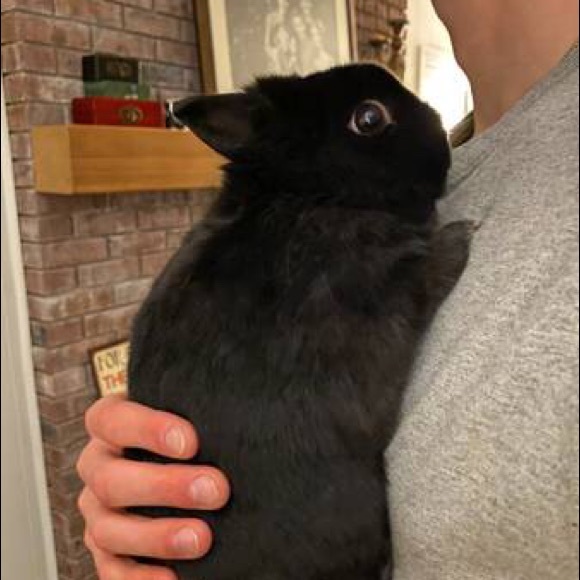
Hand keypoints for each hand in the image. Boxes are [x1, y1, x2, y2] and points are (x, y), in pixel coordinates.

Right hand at [77, 395, 230, 579]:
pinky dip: (142, 579)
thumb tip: (236, 413)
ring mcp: (97, 511)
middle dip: (165, 487)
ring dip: (157, 536)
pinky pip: (113, 572)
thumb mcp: (187, 412)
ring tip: (201, 538)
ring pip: (110, 529)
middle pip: (111, 479)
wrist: (179, 462)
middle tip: (216, 490)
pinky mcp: (106, 551)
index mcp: (109, 424)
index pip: (112, 420)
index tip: (191, 442)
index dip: (147, 429)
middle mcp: (97, 466)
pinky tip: (175, 578)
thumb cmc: (188, 432)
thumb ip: (199, 410)